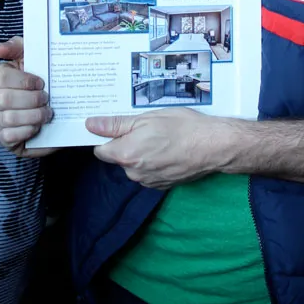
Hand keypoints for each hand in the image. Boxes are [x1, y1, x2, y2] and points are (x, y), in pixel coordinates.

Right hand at [0, 37, 55, 156]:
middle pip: (3, 99)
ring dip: (33, 116)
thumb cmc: (40, 82)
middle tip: (46, 99)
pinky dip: (27, 131)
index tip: (41, 83)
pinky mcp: (4, 139)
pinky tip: (37, 127)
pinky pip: (9, 136)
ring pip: (8, 118)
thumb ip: (17, 46)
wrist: (55, 110)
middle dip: (30, 100)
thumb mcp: (32, 58)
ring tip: (46, 113)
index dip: (23, 81)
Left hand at [86, 108, 234, 188]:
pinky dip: (153, 162)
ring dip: (141, 153)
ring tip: (160, 138)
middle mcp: (134, 173)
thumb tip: (91, 125)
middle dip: (126, 144)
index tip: (116, 127)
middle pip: (118, 157)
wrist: (213, 146)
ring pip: (134, 165)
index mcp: (126, 154)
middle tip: (144, 128)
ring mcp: (148, 181)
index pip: (100, 150)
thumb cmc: (182, 127)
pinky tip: (168, 150)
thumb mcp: (145, 118)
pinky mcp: (162, 185)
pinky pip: (148, 173)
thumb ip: (115, 124)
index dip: (106, 137)